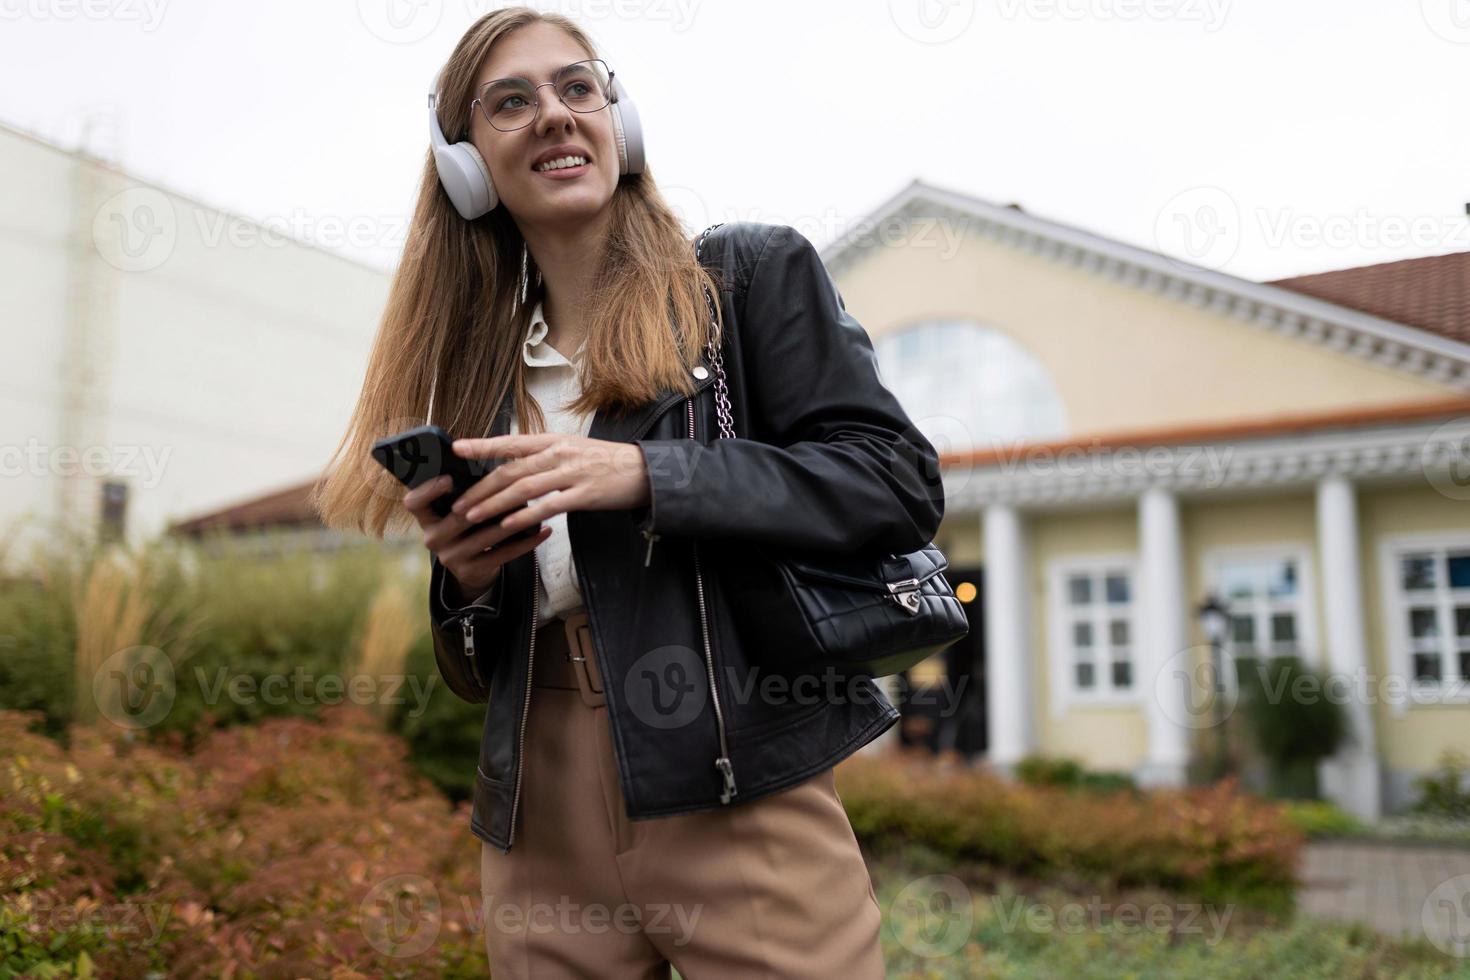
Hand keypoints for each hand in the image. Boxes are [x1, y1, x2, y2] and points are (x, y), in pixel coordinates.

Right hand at [403, 474, 550, 596]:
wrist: (473, 568)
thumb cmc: (469, 526)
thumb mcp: (458, 508)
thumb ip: (464, 489)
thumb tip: (482, 453)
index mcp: (426, 517)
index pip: (413, 502)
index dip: (428, 490)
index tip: (448, 478)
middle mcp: (433, 538)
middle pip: (459, 517)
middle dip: (489, 501)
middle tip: (514, 485)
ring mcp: (451, 557)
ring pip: (486, 535)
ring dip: (513, 519)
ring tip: (535, 505)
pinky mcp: (471, 571)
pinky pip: (502, 554)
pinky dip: (526, 541)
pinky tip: (543, 530)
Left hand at [447, 433, 650, 535]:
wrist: (644, 471)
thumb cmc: (607, 462)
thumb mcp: (573, 449)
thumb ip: (545, 456)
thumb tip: (515, 464)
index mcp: (554, 441)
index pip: (511, 442)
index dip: (482, 445)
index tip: (458, 448)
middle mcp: (559, 454)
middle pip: (511, 470)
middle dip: (481, 488)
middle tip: (459, 503)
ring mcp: (571, 474)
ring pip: (523, 489)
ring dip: (494, 504)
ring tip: (473, 516)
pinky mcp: (583, 495)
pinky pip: (547, 506)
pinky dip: (524, 516)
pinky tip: (507, 526)